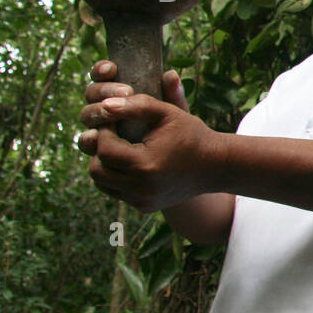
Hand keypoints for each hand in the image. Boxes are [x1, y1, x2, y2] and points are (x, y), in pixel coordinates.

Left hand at [78, 62, 221, 212]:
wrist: (216, 166)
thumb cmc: (192, 135)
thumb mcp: (167, 112)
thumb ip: (136, 105)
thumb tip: (104, 105)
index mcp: (145, 165)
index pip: (103, 149)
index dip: (104, 132)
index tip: (113, 121)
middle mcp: (141, 189)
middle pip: (96, 170)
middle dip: (101, 150)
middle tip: (114, 135)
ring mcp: (142, 201)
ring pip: (102, 184)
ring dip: (105, 165)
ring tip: (121, 148)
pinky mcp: (144, 207)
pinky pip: (117, 191)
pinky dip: (118, 177)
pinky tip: (132, 162)